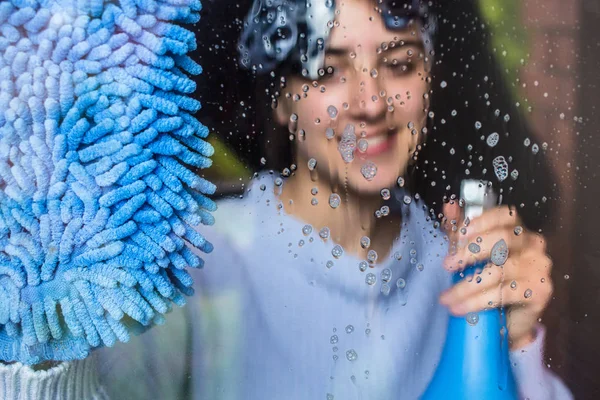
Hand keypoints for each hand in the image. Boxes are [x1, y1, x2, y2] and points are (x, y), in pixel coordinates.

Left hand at [438, 203, 552, 349]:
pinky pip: (505, 293)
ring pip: (499, 271)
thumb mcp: (472, 254)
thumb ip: (460, 230)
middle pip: (503, 239)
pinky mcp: (540, 291)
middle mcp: (533, 245)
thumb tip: (449, 206)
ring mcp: (539, 268)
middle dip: (470, 252)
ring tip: (447, 298)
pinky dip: (478, 301)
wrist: (510, 319)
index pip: (506, 216)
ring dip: (467, 286)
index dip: (483, 221)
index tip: (459, 235)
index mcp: (518, 231)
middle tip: (447, 265)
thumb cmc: (490, 281)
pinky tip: (460, 308)